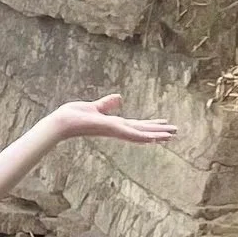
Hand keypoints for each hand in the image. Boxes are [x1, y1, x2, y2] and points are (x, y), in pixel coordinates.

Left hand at [44, 94, 176, 145]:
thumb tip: (119, 98)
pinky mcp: (112, 130)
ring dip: (157, 135)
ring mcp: (115, 131)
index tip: (164, 124)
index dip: (151, 125)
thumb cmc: (73, 116)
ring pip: (141, 134)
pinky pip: (131, 134)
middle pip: (143, 130)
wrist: (62, 123)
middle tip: (175, 133)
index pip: (137, 125)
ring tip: (172, 135)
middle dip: (159, 131)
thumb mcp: (94, 106)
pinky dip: (143, 136)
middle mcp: (117, 129)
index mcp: (114, 124)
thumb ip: (107, 104)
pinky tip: (155, 138)